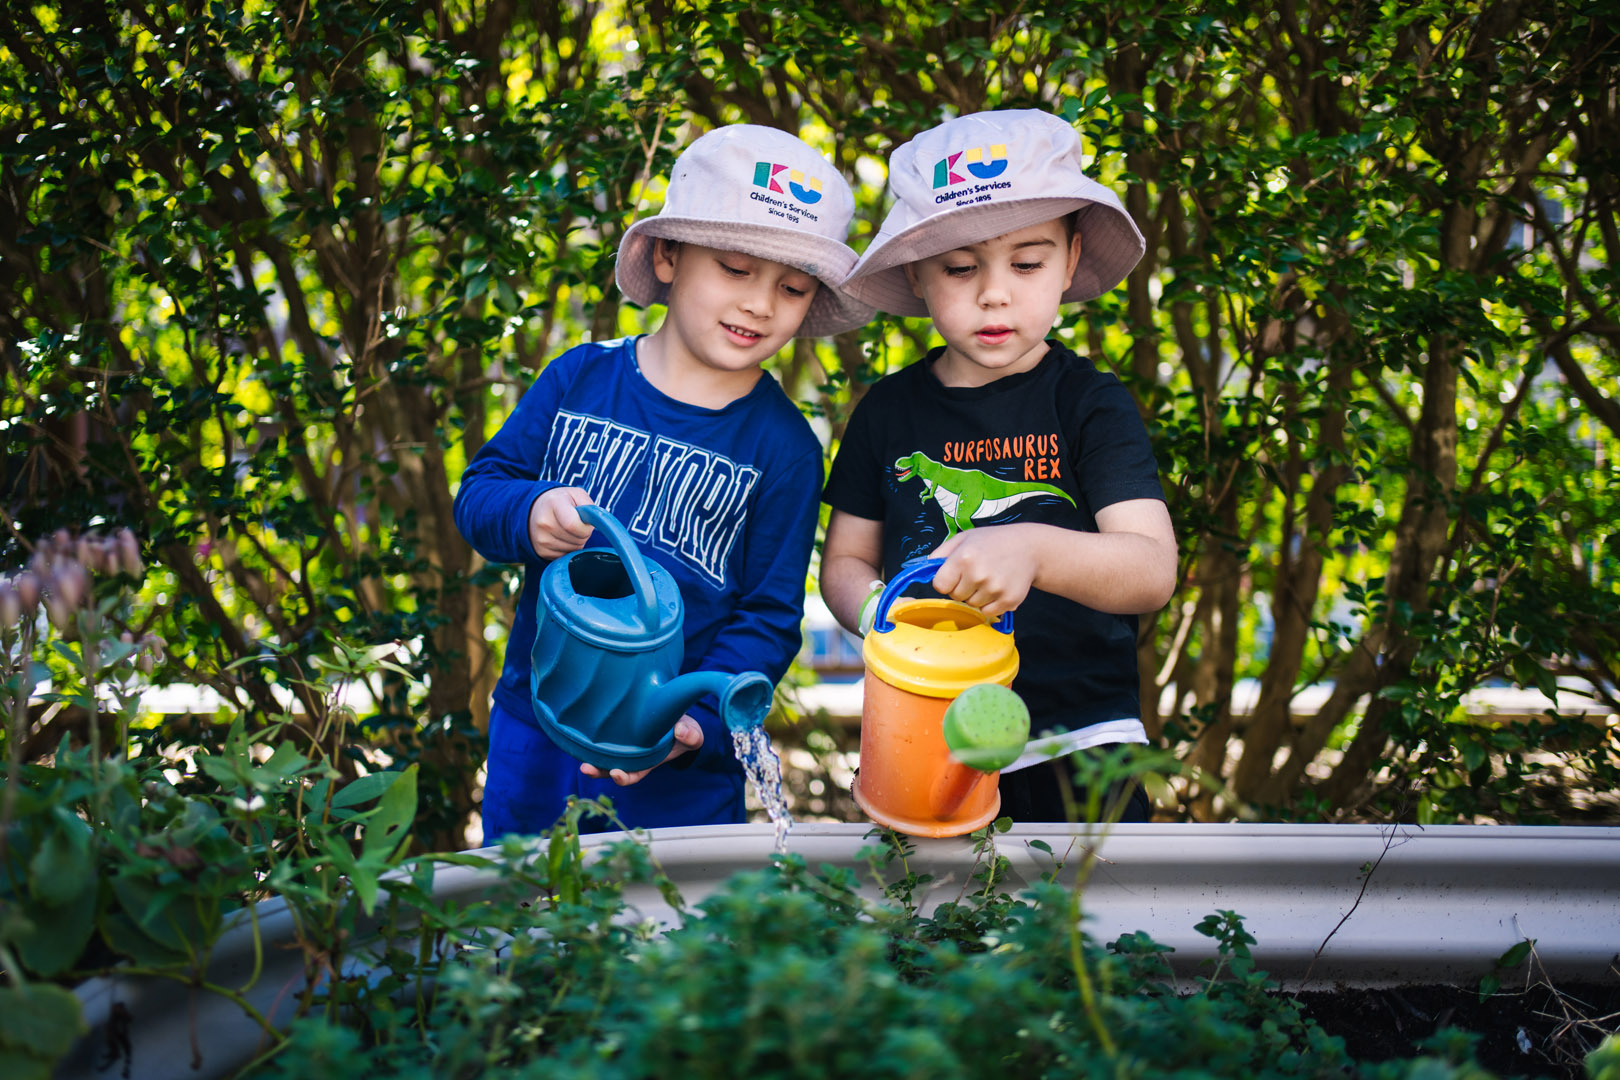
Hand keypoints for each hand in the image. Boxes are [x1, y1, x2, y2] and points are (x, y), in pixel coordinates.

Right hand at [528, 487, 594, 559]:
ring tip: (568, 530)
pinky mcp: (541, 551)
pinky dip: (569, 549)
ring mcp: (541, 538)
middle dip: (583, 534)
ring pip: (573, 550)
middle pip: (576, 539)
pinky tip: (562, 538)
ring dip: (577, 542)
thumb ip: (590, 507)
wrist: (537, 509)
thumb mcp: (577, 494)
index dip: (585, 527)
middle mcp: (544, 522)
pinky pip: (565, 556)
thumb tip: (598, 525)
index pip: (573, 525)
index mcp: (554, 503)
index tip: (586, 522)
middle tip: (576, 524)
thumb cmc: (562, 501)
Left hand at [579, 715, 703, 784]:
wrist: (678, 715)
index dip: (623, 777)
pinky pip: (602, 739)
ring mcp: (622, 745)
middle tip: (587, 768)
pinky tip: (578, 734)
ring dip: (591, 758)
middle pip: (611, 769)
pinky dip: (590, 740)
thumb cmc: (684, 729)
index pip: (633, 774)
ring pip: (603, 756)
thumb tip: (680, 731)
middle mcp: (631, 756)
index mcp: (648, 761)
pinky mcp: (617, 730)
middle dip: (598, 771)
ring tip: (580, 758)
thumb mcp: (693, 733)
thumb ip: (690, 736)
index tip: (617, 773)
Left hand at [928, 525, 1038, 618]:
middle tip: (976, 573)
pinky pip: (988, 612)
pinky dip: (990, 604)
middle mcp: (978, 574)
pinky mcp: (1008, 600)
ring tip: (989, 578)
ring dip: (977, 595)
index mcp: (963, 558)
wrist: (1029, 548)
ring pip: (972, 605)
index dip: (946, 581)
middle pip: (955, 596)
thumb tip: (924, 570)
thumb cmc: (993, 541)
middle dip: (962, 587)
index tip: (955, 574)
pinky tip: (998, 587)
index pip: (940, 585)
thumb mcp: (964, 538)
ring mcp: (994, 589)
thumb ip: (941, 553)